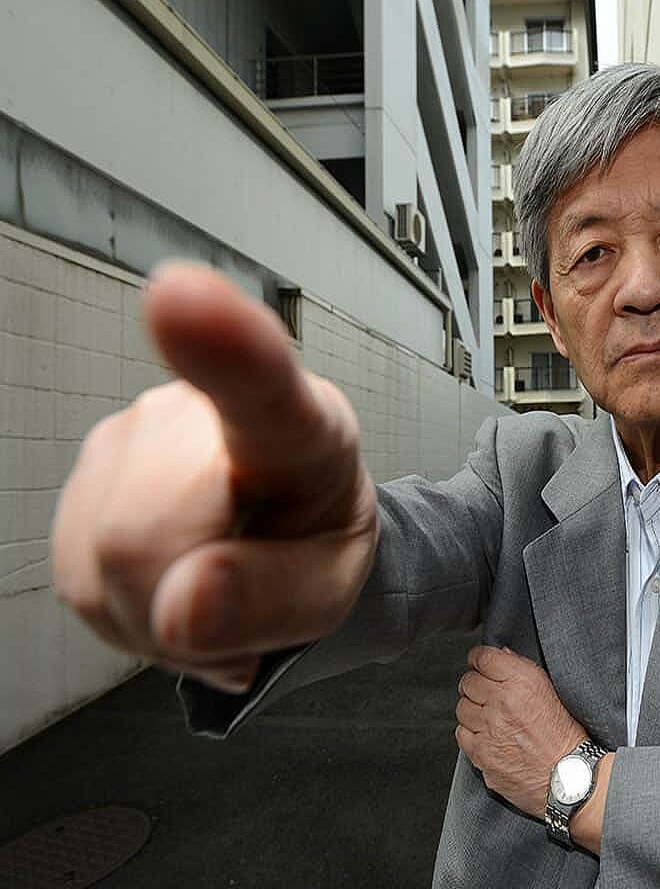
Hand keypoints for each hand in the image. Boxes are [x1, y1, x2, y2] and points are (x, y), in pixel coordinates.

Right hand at [51, 263, 378, 692]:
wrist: (288, 535)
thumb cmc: (316, 542)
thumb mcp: (330, 587)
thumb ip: (274, 599)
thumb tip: (184, 608)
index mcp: (296, 422)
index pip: (259, 381)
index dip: (223, 344)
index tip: (180, 294)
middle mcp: (197, 410)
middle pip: (139, 534)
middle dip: (179, 602)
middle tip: (238, 604)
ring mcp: (129, 435)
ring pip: (102, 563)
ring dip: (156, 611)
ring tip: (213, 588)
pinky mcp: (84, 476)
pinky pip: (81, 576)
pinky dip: (127, 608)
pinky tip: (172, 585)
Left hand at [455, 645, 586, 818]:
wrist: (567, 776)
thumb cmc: (564, 734)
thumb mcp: (551, 690)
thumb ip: (522, 669)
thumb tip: (501, 655)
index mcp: (522, 682)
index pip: (483, 658)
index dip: (478, 659)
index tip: (479, 663)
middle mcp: (502, 702)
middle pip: (468, 682)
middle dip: (475, 685)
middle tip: (486, 693)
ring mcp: (489, 729)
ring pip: (462, 708)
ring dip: (473, 710)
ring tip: (490, 718)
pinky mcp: (481, 753)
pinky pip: (462, 734)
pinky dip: (471, 733)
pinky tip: (487, 735)